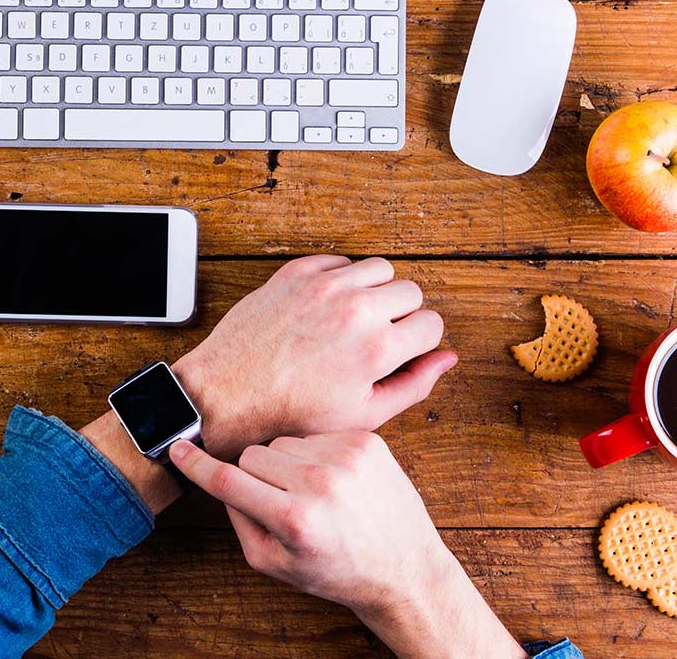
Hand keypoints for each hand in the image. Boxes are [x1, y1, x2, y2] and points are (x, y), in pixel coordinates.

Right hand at [170, 433, 526, 658]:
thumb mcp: (276, 564)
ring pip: (282, 443)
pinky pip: (315, 435)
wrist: (404, 567)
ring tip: (313, 495)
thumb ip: (240, 522)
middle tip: (280, 504)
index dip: (196, 464)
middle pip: (252, 456)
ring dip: (286, 465)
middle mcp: (321, 483)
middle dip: (255, 478)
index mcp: (294, 520)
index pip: (228, 481)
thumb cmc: (337, 570)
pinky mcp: (367, 441)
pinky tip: (334, 481)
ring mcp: (347, 457)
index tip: (177, 448)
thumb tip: (220, 480)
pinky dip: (316, 455)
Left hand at [171, 254, 453, 457]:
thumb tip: (447, 358)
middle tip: (376, 338)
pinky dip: (342, 279)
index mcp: (377, 347)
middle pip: (410, 291)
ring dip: (375, 291)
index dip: (420, 341)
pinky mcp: (298, 272)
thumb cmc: (292, 412)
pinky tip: (328, 306)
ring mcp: (325, 285)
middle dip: (401, 314)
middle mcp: (356, 309)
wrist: (229, 393)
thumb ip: (414, 384)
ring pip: (379, 269)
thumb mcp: (363, 415)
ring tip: (354, 320)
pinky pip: (341, 261)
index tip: (402, 351)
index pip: (432, 323)